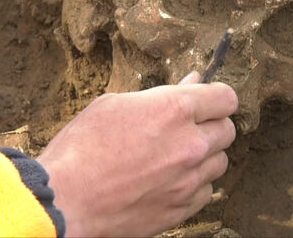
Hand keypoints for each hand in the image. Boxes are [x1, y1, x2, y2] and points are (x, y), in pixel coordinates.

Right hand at [37, 72, 237, 236]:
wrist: (65, 200)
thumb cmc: (81, 148)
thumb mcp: (113, 105)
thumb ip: (157, 95)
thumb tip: (190, 83)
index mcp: (173, 110)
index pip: (225, 98)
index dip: (216, 97)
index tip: (207, 101)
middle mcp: (190, 144)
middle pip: (227, 130)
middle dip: (210, 125)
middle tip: (184, 128)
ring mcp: (188, 180)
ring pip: (219, 162)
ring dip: (203, 156)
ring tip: (171, 156)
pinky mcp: (181, 209)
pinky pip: (205, 191)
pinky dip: (193, 184)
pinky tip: (168, 180)